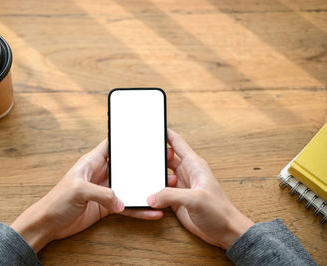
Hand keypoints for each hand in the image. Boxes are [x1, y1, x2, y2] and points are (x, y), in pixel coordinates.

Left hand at [11, 139, 162, 252]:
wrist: (49, 224)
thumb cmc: (56, 201)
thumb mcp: (77, 190)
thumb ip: (101, 193)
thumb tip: (120, 202)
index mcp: (92, 161)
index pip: (112, 144)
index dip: (126, 139)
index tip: (145, 136)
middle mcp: (101, 173)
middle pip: (127, 165)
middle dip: (144, 164)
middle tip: (163, 162)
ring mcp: (106, 190)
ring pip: (130, 186)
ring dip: (145, 187)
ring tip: (163, 188)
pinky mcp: (107, 206)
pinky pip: (127, 206)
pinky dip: (139, 209)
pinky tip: (150, 212)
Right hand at [147, 129, 253, 249]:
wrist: (225, 231)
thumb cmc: (219, 212)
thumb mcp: (195, 199)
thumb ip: (171, 195)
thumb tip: (151, 197)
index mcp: (194, 165)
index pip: (176, 142)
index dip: (164, 133)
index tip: (150, 127)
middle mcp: (186, 172)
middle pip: (165, 158)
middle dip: (153, 156)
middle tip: (139, 155)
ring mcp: (181, 186)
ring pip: (161, 174)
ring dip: (152, 176)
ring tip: (140, 175)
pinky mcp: (176, 199)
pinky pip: (161, 191)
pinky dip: (153, 191)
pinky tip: (146, 193)